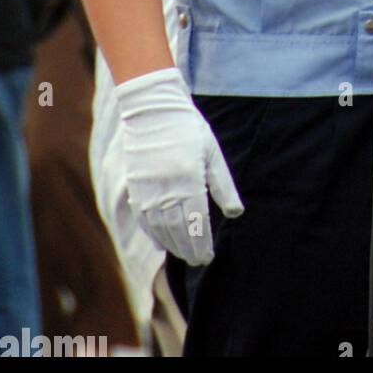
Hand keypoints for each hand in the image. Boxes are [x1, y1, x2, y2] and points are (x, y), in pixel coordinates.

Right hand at [115, 67, 243, 265]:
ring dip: (172, 245)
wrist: (153, 111)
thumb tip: (236, 213)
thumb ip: (223, 185)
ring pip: (159, 229)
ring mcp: (147, 192)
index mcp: (188, 182)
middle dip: (189, 249)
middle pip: (178, 231)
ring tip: (184, 255)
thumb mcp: (212, 152)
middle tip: (198, 261)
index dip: (202, 244)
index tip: (208, 257)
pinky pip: (144, 219)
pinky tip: (162, 243)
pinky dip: (153, 234)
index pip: (196, 224)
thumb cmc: (188, 129)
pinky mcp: (136, 188)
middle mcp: (166, 191)